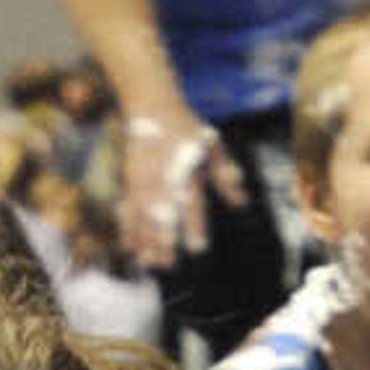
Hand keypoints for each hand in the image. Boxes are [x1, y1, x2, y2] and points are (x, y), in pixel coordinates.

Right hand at [118, 105, 236, 270]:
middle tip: (169, 264)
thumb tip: (242, 202)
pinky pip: (127, 211)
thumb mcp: (212, 147)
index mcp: (186, 169)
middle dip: (164, 240)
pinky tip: (130, 249)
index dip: (194, 226)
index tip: (198, 248)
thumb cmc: (186, 129)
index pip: (191, 202)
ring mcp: (142, 181)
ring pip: (142, 216)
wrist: (151, 106)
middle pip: (162, 214)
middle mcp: (163, 178)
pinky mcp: (129, 182)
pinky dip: (128, 230)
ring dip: (145, 241)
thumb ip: (225, 177)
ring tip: (150, 263)